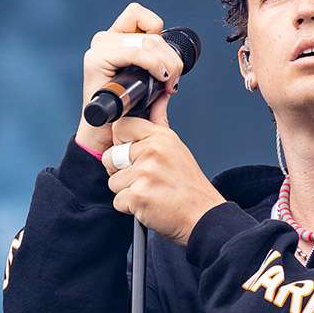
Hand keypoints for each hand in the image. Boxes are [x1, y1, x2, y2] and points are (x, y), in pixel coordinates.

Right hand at [75, 2, 185, 154]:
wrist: (108, 137)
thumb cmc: (127, 115)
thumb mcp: (148, 85)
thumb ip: (157, 67)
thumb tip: (173, 62)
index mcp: (116, 39)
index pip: (140, 15)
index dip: (159, 32)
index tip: (164, 62)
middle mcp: (105, 40)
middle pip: (151, 33)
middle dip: (171, 58)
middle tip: (173, 82)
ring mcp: (99, 48)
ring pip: (147, 42)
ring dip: (167, 64)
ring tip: (167, 85)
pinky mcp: (96, 60)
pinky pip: (135, 52)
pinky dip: (153, 64)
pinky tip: (159, 80)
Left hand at [102, 115, 224, 245]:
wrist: (202, 215)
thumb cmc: (189, 186)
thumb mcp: (177, 148)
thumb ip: (159, 123)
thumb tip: (159, 97)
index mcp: (160, 137)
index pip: (121, 127)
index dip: (122, 144)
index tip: (134, 155)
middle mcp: (152, 151)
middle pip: (110, 157)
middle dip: (122, 172)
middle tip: (146, 179)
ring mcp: (144, 173)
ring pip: (113, 182)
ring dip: (127, 192)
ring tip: (150, 192)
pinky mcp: (138, 196)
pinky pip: (117, 201)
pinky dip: (130, 208)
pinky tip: (149, 204)